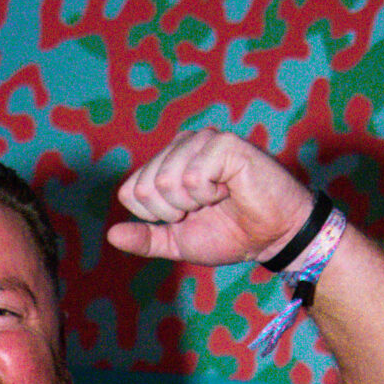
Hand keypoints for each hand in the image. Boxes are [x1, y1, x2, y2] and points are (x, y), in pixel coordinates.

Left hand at [106, 129, 313, 268]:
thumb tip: (112, 235)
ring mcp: (204, 141)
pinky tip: (228, 189)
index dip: (155, 216)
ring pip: (166, 180)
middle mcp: (183, 146)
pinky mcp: (224, 143)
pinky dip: (209, 194)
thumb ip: (146, 238)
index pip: (131, 191)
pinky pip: (193, 176)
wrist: (271, 237)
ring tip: (217, 199)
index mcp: (167, 164)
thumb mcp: (177, 242)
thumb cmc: (229, 234)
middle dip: (172, 212)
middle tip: (203, 209)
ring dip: (192, 204)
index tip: (186, 216)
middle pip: (145, 186)